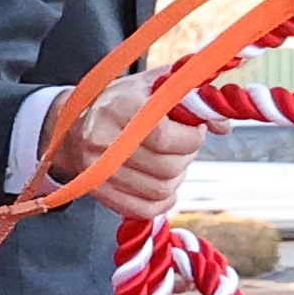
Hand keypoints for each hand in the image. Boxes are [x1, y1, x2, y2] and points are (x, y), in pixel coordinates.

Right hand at [43, 72, 205, 220]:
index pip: (167, 138)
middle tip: (182, 144)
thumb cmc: (119, 101)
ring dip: (176, 178)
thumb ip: (191, 95)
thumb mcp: (152, 84)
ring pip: (161, 190)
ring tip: (170, 160)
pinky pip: (144, 209)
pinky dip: (163, 201)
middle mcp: (104, 141)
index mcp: (119, 107)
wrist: (70, 126)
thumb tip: (222, 124)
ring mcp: (99, 171)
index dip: (192, 137)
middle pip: (168, 168)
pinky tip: (164, 185)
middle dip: (186, 156)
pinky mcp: (99, 192)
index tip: (193, 129)